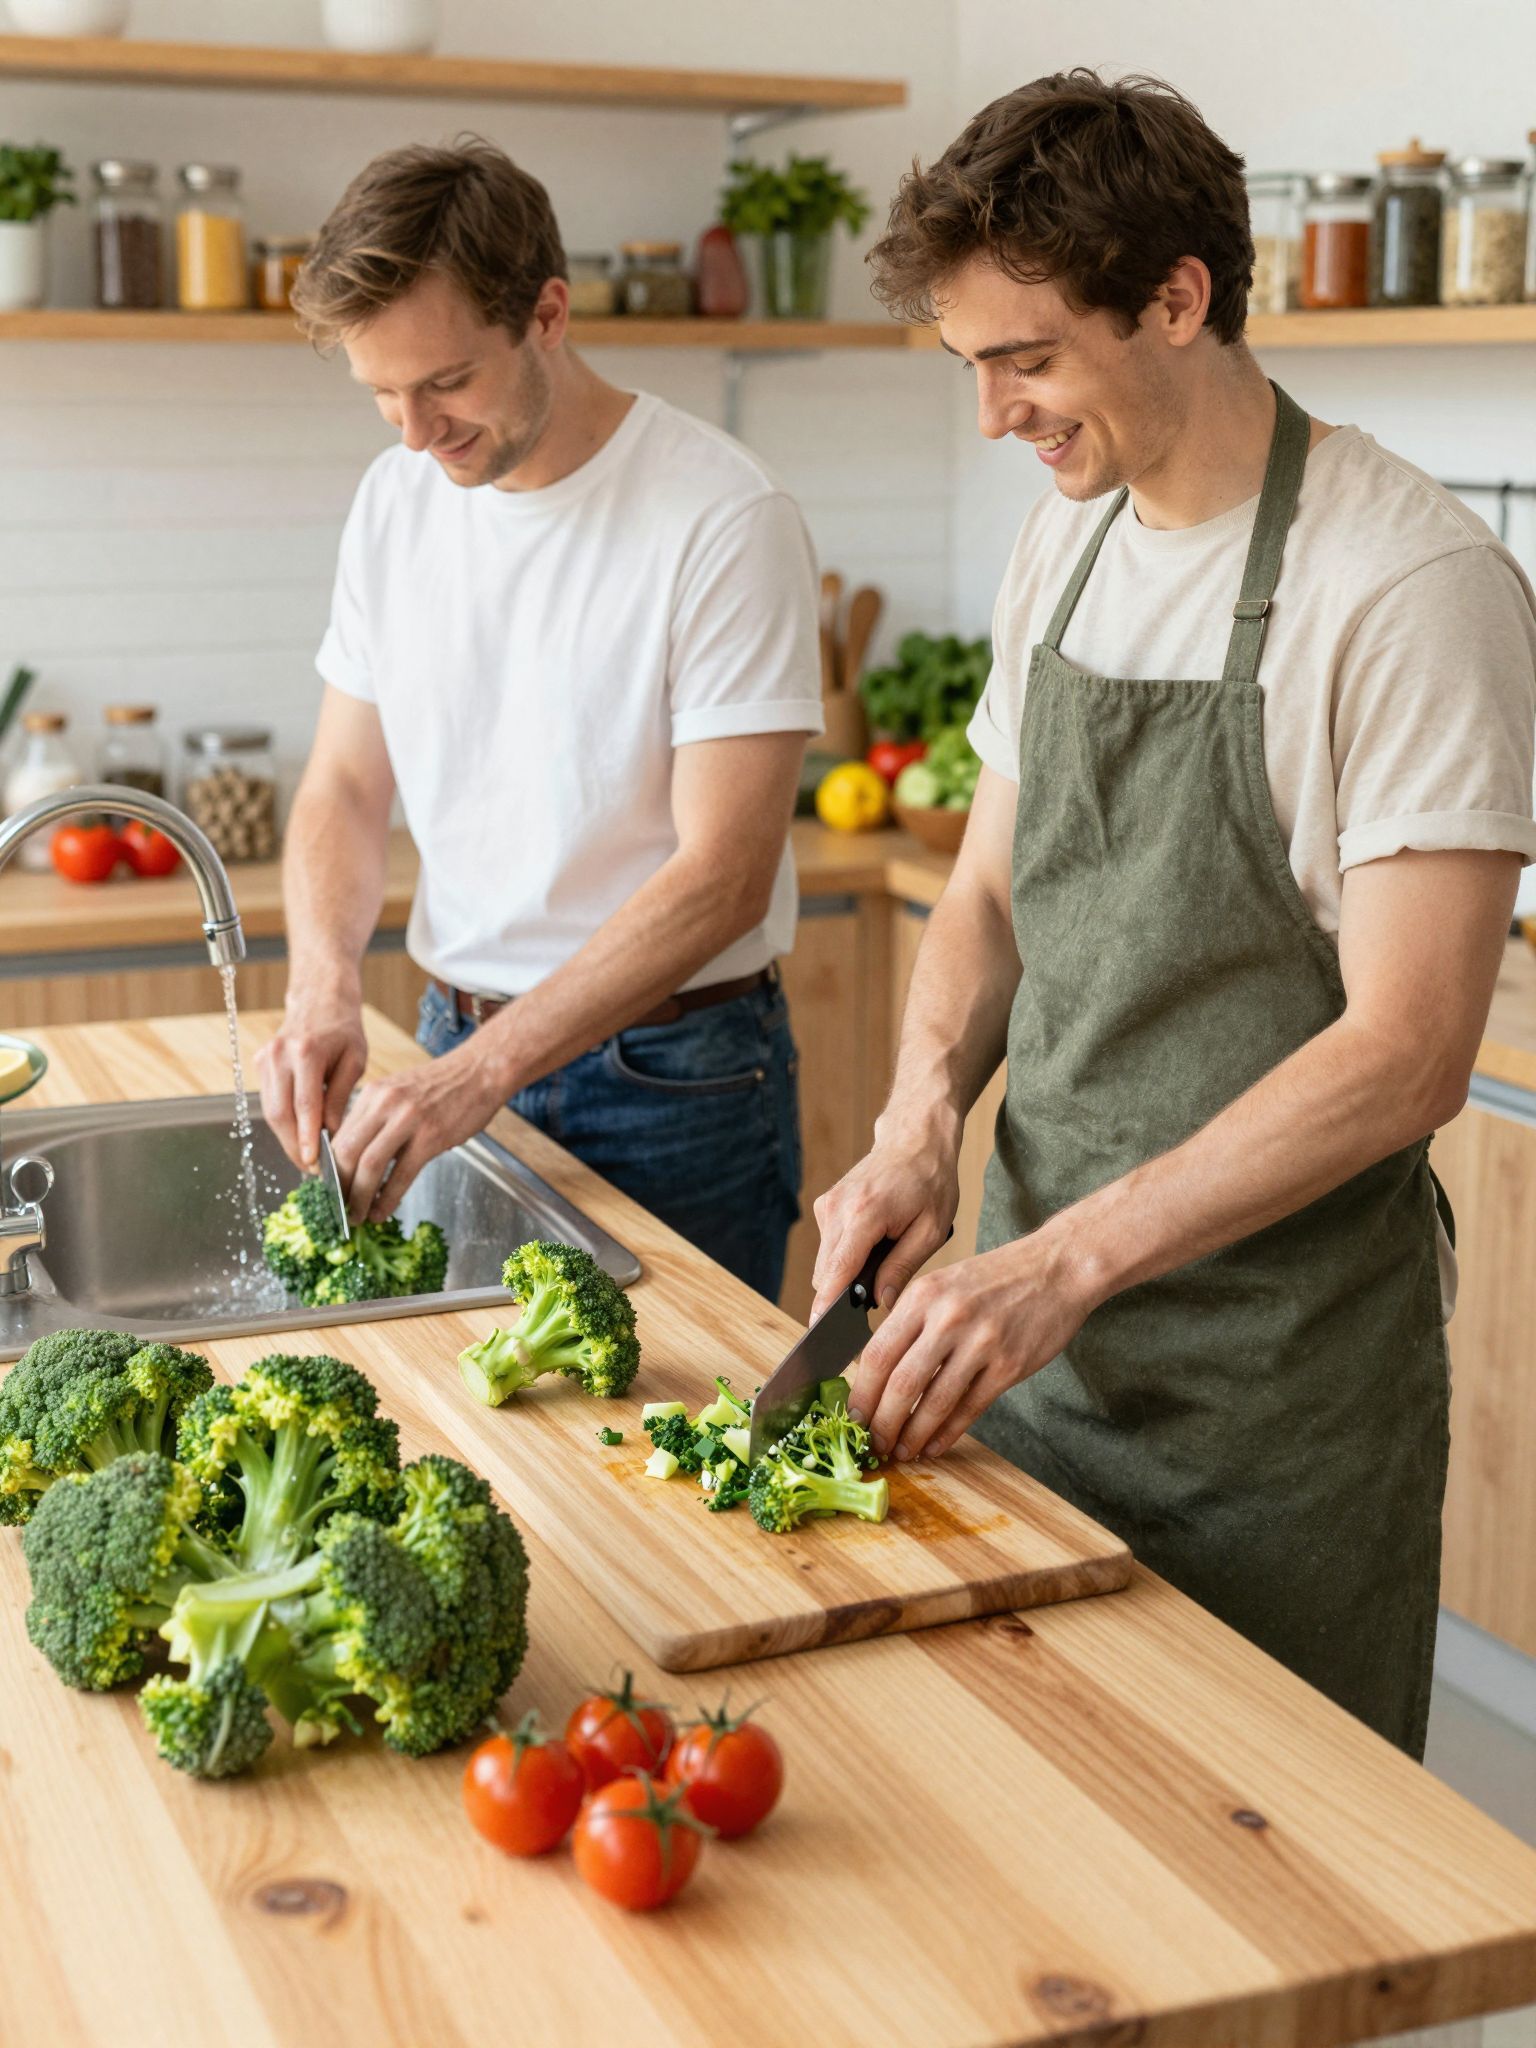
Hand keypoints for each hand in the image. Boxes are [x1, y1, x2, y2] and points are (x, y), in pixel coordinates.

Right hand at [256, 979, 367, 1173]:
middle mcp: (279, 1055)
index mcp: (306, 1052)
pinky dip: (282, 1122)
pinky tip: (298, 1136)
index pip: (304, 1105)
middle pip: (280, 1113)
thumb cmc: (343, 1031)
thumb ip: (342, 1096)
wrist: (320, 1001)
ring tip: (307, 1158)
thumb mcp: (354, 1061)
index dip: (307, 1138)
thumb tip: (332, 1134)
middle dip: (294, 1146)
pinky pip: (268, 1101)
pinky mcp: (259, 1063)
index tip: (314, 1164)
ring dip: (286, 1138)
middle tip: (312, 1170)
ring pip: (269, 1111)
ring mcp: (265, 1058)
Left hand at [331, 1040, 507, 1221]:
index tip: (327, 1189)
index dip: (328, 1168)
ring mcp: (407, 1120)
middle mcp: (384, 1104)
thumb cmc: (442, 1086)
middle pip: (346, 1152)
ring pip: (369, 1166)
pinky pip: (401, 1175)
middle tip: (337, 1208)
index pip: (338, 1136)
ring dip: (359, 1198)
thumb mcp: (399, 1093)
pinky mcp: (431, 1136)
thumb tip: (356, 1157)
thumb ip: (376, 1119)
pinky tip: (382, 1212)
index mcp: (372, 1094)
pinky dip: (387, 1199)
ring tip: (357, 1217)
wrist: (480, 1071)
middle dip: (338, 1187)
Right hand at [810, 1118, 961, 1320]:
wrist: (915, 1138)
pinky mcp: (826, 1205)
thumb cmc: (931, 1181)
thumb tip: (879, 1302)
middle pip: (826, 1273)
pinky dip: (846, 1256)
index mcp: (864, 1214)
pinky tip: (874, 1245)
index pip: (837, 1271)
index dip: (827, 1305)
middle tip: (875, 1303)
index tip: (820, 1333)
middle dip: (843, 1294)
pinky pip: (829, 1247)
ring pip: (826, 1262)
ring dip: (846, 1274)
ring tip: (883, 1261)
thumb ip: (902, 1268)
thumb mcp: (931, 1230)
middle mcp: (837, 1208)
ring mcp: (828, 1205)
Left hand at [850, 1231, 1096, 1463]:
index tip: (853, 1417)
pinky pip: (970, 1408)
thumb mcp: (943, 1283)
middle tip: (875, 1443)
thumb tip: (877, 1371)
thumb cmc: (995, 1278)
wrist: (1056, 1268)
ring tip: (903, 1452)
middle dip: (882, 1423)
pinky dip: (948, 1433)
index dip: (861, 1393)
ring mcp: (981, 1343)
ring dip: (914, 1435)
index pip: (878, 1353)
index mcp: (923, 1296)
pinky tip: (935, 1446)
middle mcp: (948, 1318)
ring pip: (935, 1402)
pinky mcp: (1009, 1365)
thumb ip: (911, 1319)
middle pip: (901, 1383)